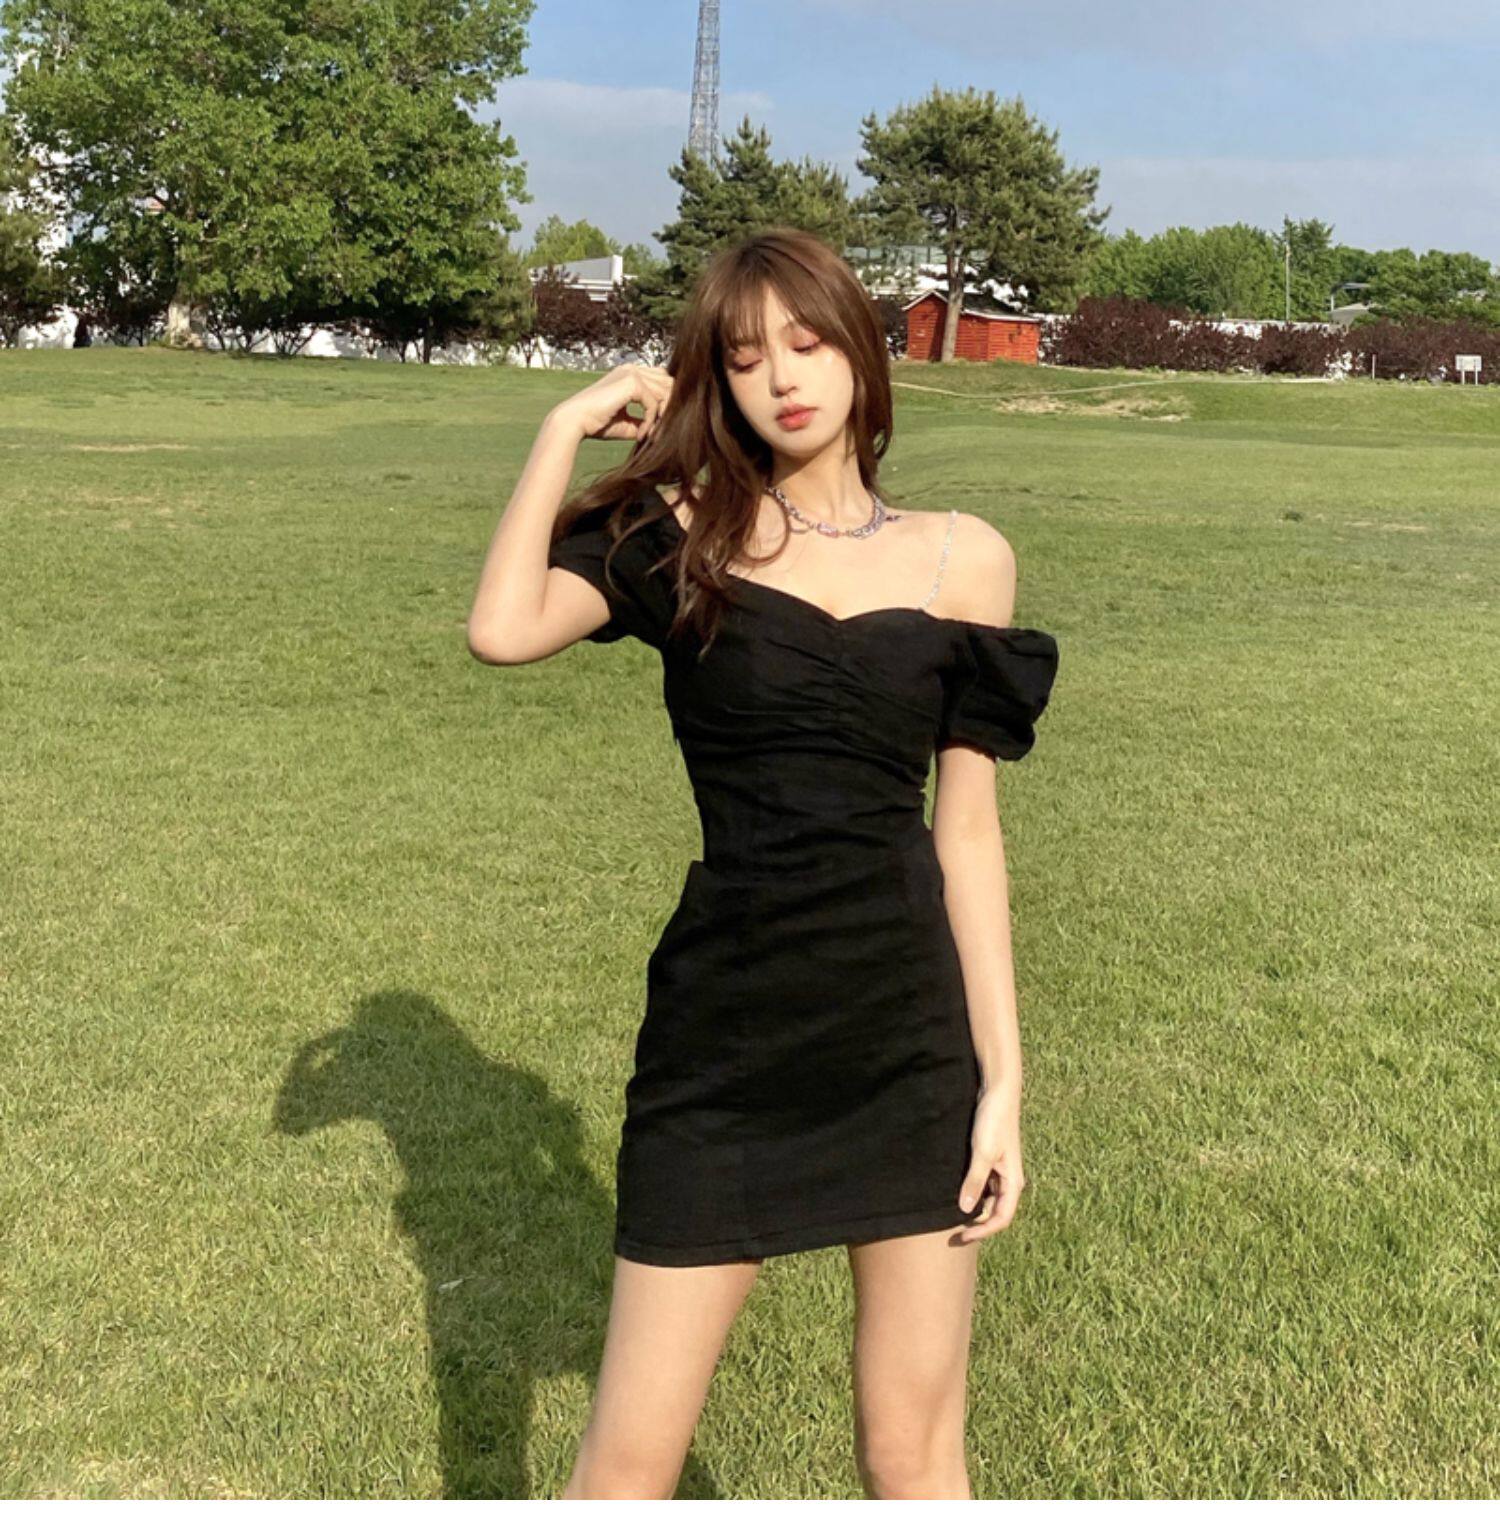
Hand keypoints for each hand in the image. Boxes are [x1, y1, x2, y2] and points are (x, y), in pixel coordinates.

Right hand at [548, 362, 675, 443]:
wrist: (575, 421)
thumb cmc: (596, 423)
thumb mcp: (627, 421)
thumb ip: (645, 420)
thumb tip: (663, 428)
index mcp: (629, 374)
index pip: (661, 381)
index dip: (665, 403)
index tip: (656, 427)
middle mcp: (632, 369)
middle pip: (668, 383)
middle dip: (668, 408)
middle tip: (657, 431)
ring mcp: (632, 373)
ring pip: (665, 393)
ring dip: (661, 417)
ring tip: (649, 434)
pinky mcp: (631, 382)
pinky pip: (654, 403)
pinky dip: (651, 421)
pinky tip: (640, 433)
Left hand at [956, 1084, 1024, 1243]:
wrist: (997, 1093)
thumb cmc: (993, 1122)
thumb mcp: (983, 1153)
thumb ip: (975, 1181)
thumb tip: (965, 1210)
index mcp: (1013, 1182)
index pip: (1002, 1218)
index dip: (984, 1231)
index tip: (962, 1236)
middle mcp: (1009, 1179)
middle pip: (996, 1212)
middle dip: (979, 1225)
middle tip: (955, 1232)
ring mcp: (1000, 1170)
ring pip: (989, 1200)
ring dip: (975, 1210)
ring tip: (953, 1216)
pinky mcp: (990, 1160)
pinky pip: (983, 1185)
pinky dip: (972, 1194)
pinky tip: (957, 1194)